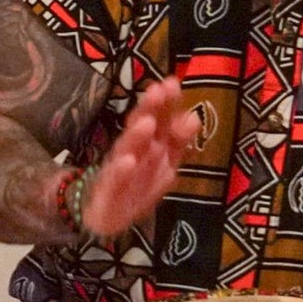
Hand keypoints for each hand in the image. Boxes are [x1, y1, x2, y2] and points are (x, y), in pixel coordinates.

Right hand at [78, 78, 200, 237]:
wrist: (108, 217)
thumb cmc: (138, 185)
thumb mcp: (165, 164)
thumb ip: (178, 141)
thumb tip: (193, 116)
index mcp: (150, 144)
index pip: (159, 119)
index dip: (166, 103)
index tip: (172, 83)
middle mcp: (134, 151)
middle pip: (141, 127)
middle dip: (149, 110)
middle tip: (157, 91)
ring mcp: (119, 169)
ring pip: (128, 150)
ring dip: (136, 136)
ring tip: (146, 123)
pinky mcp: (108, 190)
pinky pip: (115, 181)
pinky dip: (120, 172)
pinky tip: (127, 162)